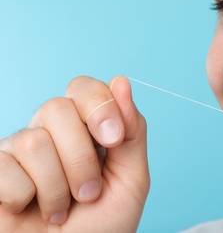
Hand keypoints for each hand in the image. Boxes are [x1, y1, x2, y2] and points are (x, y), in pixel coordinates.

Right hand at [0, 76, 148, 231]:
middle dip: (81, 158)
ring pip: (34, 141)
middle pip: (57, 108)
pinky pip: (7, 169)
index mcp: (85, 127)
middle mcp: (50, 132)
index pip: (84, 88)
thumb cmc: (104, 223)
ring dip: (58, 187)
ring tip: (63, 206)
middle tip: (89, 191)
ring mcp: (19, 150)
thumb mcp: (131, 177)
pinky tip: (32, 208)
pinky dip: (28, 198)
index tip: (113, 138)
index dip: (99, 106)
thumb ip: (133, 131)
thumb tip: (120, 81)